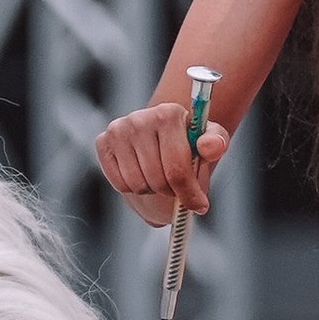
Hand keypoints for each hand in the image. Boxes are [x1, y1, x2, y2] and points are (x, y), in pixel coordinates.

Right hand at [95, 98, 232, 227]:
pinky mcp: (103, 142)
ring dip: (152, 190)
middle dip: (171, 192)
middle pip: (157, 179)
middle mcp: (140, 118)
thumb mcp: (210, 140)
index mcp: (169, 114)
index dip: (189, 193)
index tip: (199, 205)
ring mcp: (119, 129)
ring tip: (160, 178)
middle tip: (177, 189)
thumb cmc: (188, 141)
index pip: (177, 167)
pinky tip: (142, 175)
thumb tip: (210, 146)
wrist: (162, 135)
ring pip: (137, 184)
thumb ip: (216, 142)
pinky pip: (120, 183)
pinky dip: (133, 187)